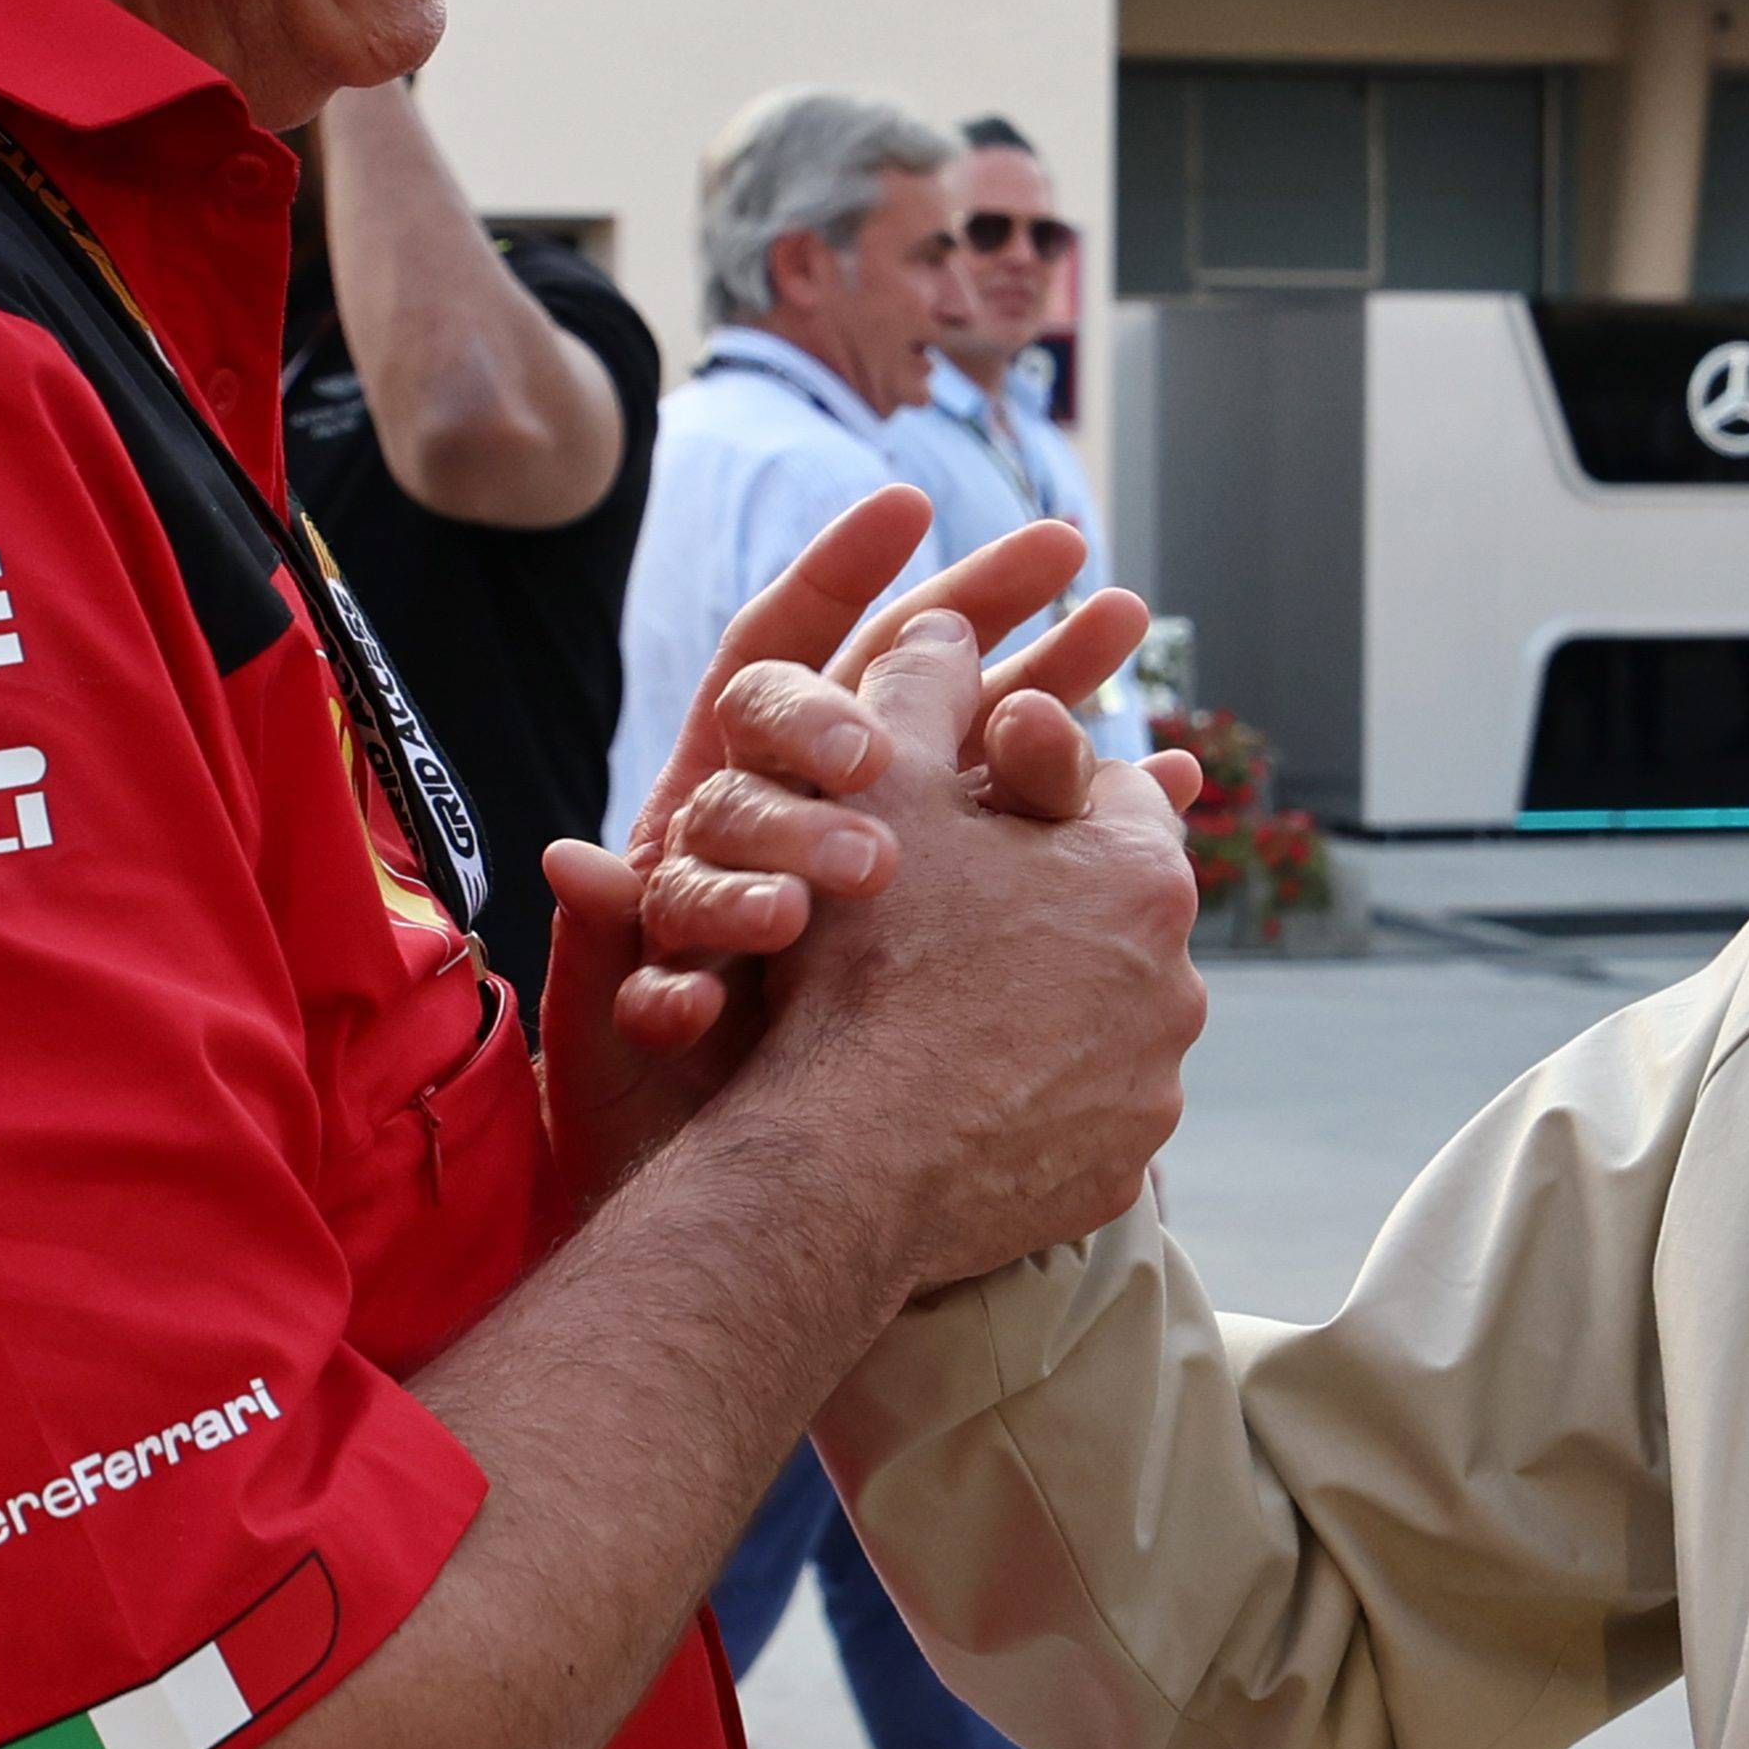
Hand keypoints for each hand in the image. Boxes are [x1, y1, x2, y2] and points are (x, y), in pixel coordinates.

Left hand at [530, 498, 1152, 1203]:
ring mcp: (900, 879)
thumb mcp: (615, 1045)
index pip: (781, 662)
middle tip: (1062, 549)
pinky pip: (1037, 859)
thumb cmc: (648, 1131)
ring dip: (1055, 682)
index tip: (909, 511)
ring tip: (1127, 619)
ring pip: (982, 757)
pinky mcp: (960, 946)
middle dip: (983, 606)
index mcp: (722, 817)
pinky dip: (1100, 817)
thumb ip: (611, 952)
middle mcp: (808, 824)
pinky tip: (1173, 777)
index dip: (840, 578)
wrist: (720, 1238)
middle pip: (900, 679)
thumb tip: (575, 863)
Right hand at [693, 609, 1202, 1297]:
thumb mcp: (882, 791)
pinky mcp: (1122, 1167)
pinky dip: (1035, 1090)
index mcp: (1141, 872)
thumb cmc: (867, 963)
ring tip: (947, 1006)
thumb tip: (947, 625)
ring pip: (1105, 1011)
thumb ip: (921, 691)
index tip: (975, 812)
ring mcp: (1155, 1083)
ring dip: (1045, 998)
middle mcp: (1178, 978)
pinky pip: (1085, 1107)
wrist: (850, 1158)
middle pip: (1114, 910)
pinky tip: (960, 1087)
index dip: (1034, 791)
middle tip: (953, 914)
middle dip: (1046, 899)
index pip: (1114, 795)